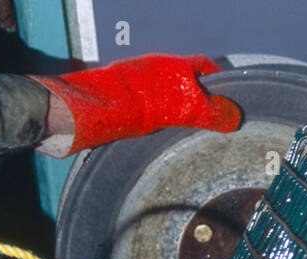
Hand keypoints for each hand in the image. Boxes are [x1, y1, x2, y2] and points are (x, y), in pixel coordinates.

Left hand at [29, 54, 241, 153]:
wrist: (73, 115)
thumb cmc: (120, 105)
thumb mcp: (173, 109)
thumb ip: (205, 112)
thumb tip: (234, 117)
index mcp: (167, 67)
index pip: (203, 67)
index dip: (220, 83)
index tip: (234, 104)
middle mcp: (152, 75)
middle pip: (186, 85)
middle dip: (204, 103)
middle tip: (220, 127)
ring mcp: (135, 92)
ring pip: (168, 101)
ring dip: (183, 117)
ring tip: (198, 139)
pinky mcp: (120, 111)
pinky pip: (151, 116)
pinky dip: (163, 127)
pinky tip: (165, 144)